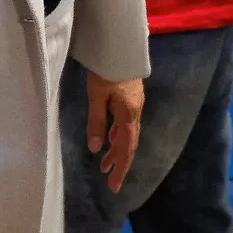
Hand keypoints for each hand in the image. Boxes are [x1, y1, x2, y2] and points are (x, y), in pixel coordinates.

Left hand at [84, 72, 144, 193]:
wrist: (120, 46)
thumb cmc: (107, 71)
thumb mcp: (96, 98)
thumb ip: (97, 123)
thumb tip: (96, 149)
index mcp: (129, 115)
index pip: (126, 148)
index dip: (120, 168)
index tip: (114, 186)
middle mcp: (135, 112)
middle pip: (129, 144)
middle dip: (120, 163)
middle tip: (111, 182)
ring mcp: (134, 105)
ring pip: (127, 134)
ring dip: (116, 150)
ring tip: (105, 165)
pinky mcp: (130, 98)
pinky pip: (125, 124)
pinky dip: (117, 136)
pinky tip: (110, 139)